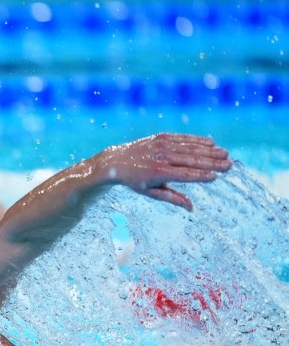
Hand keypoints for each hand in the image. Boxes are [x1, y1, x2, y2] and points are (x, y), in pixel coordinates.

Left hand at [97, 133, 231, 210]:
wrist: (116, 161)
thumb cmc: (135, 180)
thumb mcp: (150, 192)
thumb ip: (172, 198)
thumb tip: (192, 208)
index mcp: (158, 173)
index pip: (184, 175)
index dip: (201, 176)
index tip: (216, 177)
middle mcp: (161, 157)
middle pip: (191, 160)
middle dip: (212, 162)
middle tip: (229, 165)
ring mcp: (161, 145)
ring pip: (190, 147)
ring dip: (209, 150)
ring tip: (225, 154)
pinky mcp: (162, 136)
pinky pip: (183, 138)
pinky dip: (198, 140)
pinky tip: (212, 143)